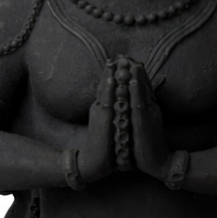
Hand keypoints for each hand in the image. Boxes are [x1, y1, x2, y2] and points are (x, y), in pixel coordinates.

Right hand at [75, 60, 119, 183]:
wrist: (94, 163)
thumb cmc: (105, 146)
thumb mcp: (112, 125)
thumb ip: (115, 113)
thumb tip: (122, 104)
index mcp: (103, 108)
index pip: (109, 87)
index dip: (113, 73)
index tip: (120, 60)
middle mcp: (100, 108)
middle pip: (105, 84)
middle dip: (111, 69)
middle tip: (118, 54)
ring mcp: (99, 113)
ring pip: (105, 90)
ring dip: (109, 75)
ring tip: (114, 61)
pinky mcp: (101, 121)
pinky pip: (106, 102)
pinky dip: (109, 89)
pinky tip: (112, 79)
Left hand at [128, 61, 171, 181]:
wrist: (161, 163)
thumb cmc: (149, 146)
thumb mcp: (145, 125)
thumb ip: (141, 111)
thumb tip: (135, 101)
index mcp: (149, 108)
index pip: (142, 86)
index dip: (134, 72)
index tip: (127, 58)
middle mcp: (150, 108)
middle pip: (142, 84)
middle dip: (134, 69)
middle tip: (125, 54)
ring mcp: (148, 114)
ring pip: (140, 90)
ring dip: (134, 75)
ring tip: (129, 61)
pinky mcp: (144, 123)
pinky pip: (138, 103)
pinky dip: (135, 90)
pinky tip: (131, 81)